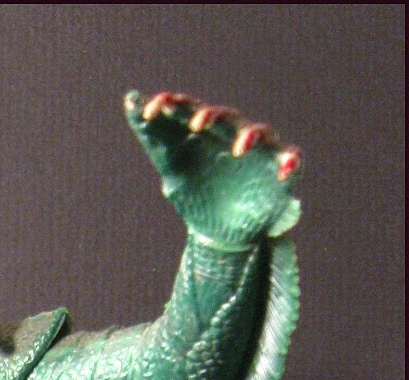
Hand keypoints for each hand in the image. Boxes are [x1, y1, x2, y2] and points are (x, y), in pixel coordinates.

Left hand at [125, 89, 300, 249]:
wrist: (220, 235)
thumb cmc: (197, 194)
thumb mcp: (173, 170)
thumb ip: (155, 139)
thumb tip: (130, 101)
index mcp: (204, 134)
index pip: (188, 110)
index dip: (172, 105)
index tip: (149, 109)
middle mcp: (231, 136)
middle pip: (224, 117)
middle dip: (211, 117)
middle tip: (196, 124)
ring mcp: (258, 152)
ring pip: (260, 132)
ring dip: (250, 136)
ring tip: (239, 148)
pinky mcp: (279, 170)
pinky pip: (291, 160)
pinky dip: (289, 162)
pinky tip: (283, 171)